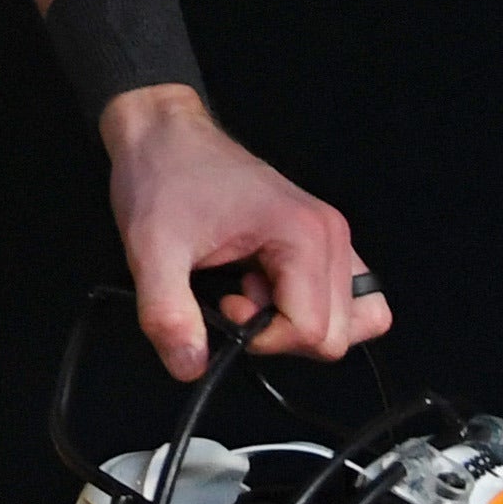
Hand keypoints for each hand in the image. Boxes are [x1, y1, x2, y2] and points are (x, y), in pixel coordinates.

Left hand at [107, 86, 377, 380]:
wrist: (163, 135)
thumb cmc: (164, 176)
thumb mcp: (152, 251)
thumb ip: (169, 315)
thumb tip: (190, 368)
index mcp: (305, 234)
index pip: (316, 334)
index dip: (263, 339)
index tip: (225, 306)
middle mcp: (331, 235)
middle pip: (337, 335)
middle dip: (280, 335)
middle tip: (233, 296)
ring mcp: (330, 237)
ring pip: (350, 321)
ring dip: (297, 325)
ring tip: (248, 290)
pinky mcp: (319, 241)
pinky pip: (340, 299)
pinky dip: (304, 310)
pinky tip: (259, 285)